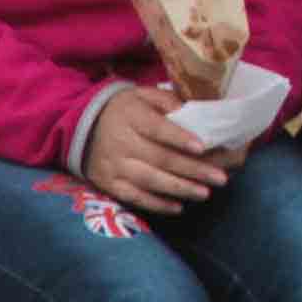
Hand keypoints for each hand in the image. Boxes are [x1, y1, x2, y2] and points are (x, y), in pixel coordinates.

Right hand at [78, 96, 234, 217]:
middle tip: (220, 178)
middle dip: (193, 170)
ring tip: (205, 193)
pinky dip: (156, 204)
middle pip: (160, 158)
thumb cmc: (125, 109)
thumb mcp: (143, 95)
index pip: (157, 128)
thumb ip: (168, 101)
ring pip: (149, 180)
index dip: (179, 138)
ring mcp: (113, 165)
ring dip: (179, 188)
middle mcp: (121, 142)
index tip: (202, 147)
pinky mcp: (108, 183)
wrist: (81, 125)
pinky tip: (178, 207)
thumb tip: (196, 113)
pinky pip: (133, 197)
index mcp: (131, 116)